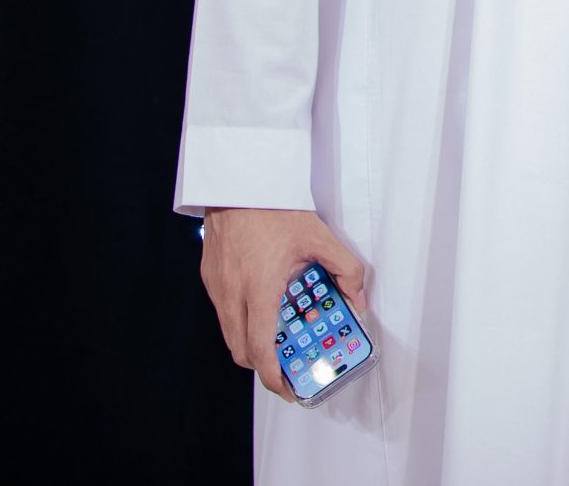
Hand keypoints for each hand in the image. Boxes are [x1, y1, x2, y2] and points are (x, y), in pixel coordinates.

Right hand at [198, 207, 368, 404]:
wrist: (241, 182)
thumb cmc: (276, 209)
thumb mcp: (321, 238)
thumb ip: (347, 270)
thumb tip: (358, 300)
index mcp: (259, 288)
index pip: (260, 348)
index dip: (274, 376)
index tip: (288, 387)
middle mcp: (232, 293)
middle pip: (241, 350)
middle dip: (264, 366)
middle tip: (288, 365)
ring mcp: (217, 286)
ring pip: (230, 333)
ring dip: (252, 343)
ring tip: (280, 336)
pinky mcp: (210, 277)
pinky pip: (224, 312)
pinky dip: (242, 321)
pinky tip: (264, 306)